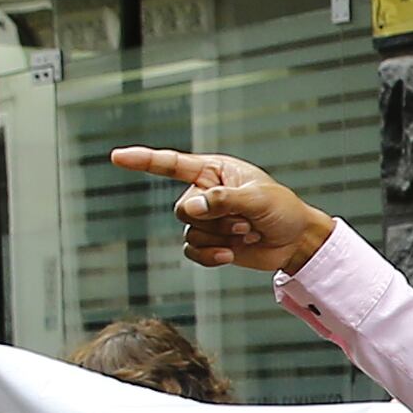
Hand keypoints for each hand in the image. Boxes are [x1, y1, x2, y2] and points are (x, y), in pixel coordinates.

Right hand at [108, 146, 334, 273]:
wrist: (295, 241)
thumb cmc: (282, 210)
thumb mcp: (258, 198)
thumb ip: (223, 200)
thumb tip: (190, 209)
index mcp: (213, 171)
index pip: (171, 164)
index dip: (143, 160)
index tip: (116, 157)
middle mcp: (204, 193)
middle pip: (182, 208)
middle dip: (215, 219)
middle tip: (246, 220)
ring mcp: (206, 219)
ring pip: (189, 232)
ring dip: (220, 236)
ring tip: (247, 232)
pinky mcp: (209, 242)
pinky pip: (192, 251)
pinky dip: (209, 255)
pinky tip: (229, 254)